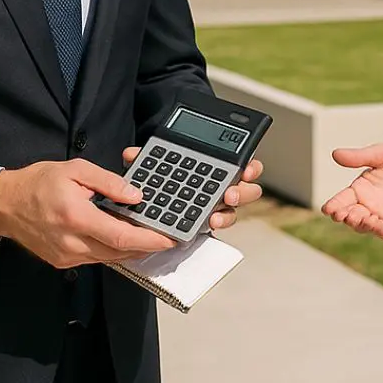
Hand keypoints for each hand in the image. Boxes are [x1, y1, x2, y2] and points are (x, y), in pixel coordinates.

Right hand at [0, 160, 176, 268]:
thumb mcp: (76, 170)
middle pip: (118, 252)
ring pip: (108, 259)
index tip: (168, 239)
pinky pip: (95, 259)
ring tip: (147, 235)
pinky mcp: (62, 262)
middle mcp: (72, 244)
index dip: (148, 240)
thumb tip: (135, 195)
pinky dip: (111, 250)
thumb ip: (108, 183)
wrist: (4, 204)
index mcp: (77, 218)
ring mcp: (66, 257)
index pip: (121, 236)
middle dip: (144, 246)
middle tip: (165, 236)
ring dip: (129, 249)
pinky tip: (120, 237)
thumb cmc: (39, 182)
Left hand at [122, 148, 263, 231]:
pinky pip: (213, 227)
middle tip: (229, 194)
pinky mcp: (202, 225)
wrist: (148, 205)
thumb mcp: (155, 162)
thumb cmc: (162, 176)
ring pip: (232, 212)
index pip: (241, 164)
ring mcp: (214, 208)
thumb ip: (147, 156)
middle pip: (245, 190)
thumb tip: (132, 155)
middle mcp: (220, 187)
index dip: (250, 167)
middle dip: (242, 192)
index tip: (247, 170)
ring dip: (227, 214)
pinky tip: (205, 225)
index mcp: (216, 166)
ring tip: (214, 217)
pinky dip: (210, 226)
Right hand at [321, 144, 382, 238]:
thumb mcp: (382, 154)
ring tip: (357, 217)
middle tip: (343, 214)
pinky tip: (379, 225)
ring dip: (360, 224)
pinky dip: (381, 230)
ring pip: (365, 226)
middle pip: (350, 216)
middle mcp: (368, 204)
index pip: (342, 199)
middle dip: (344, 217)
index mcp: (361, 188)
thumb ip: (360, 156)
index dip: (334, 205)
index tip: (328, 209)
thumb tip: (335, 154)